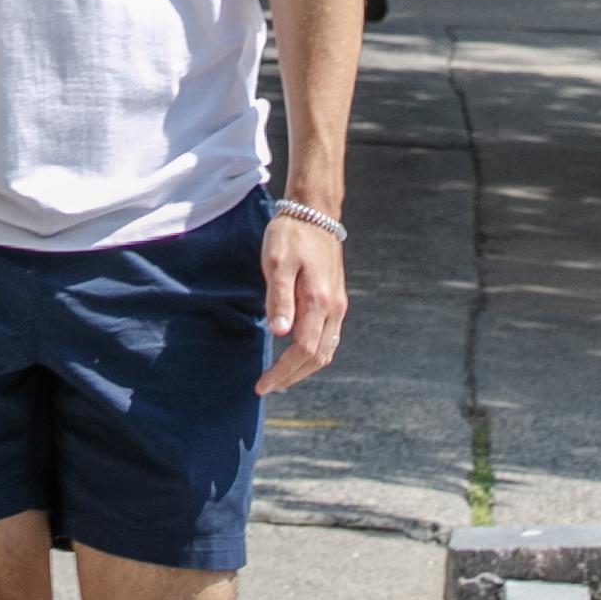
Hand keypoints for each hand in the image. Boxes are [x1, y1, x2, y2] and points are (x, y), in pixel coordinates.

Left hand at [253, 213, 347, 395]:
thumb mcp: (277, 263)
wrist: (314, 213)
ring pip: (326, 351)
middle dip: (292, 376)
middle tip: (267, 386)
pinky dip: (313, 354)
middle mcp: (334, 309)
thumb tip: (280, 333)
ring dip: (304, 368)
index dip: (283, 371)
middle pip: (317, 357)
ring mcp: (337, 306)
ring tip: (280, 378)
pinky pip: (328, 338)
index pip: (303, 350)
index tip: (263, 384)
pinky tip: (296, 355)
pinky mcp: (335, 300)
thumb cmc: (291, 236)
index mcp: (319, 302)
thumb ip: (279, 298)